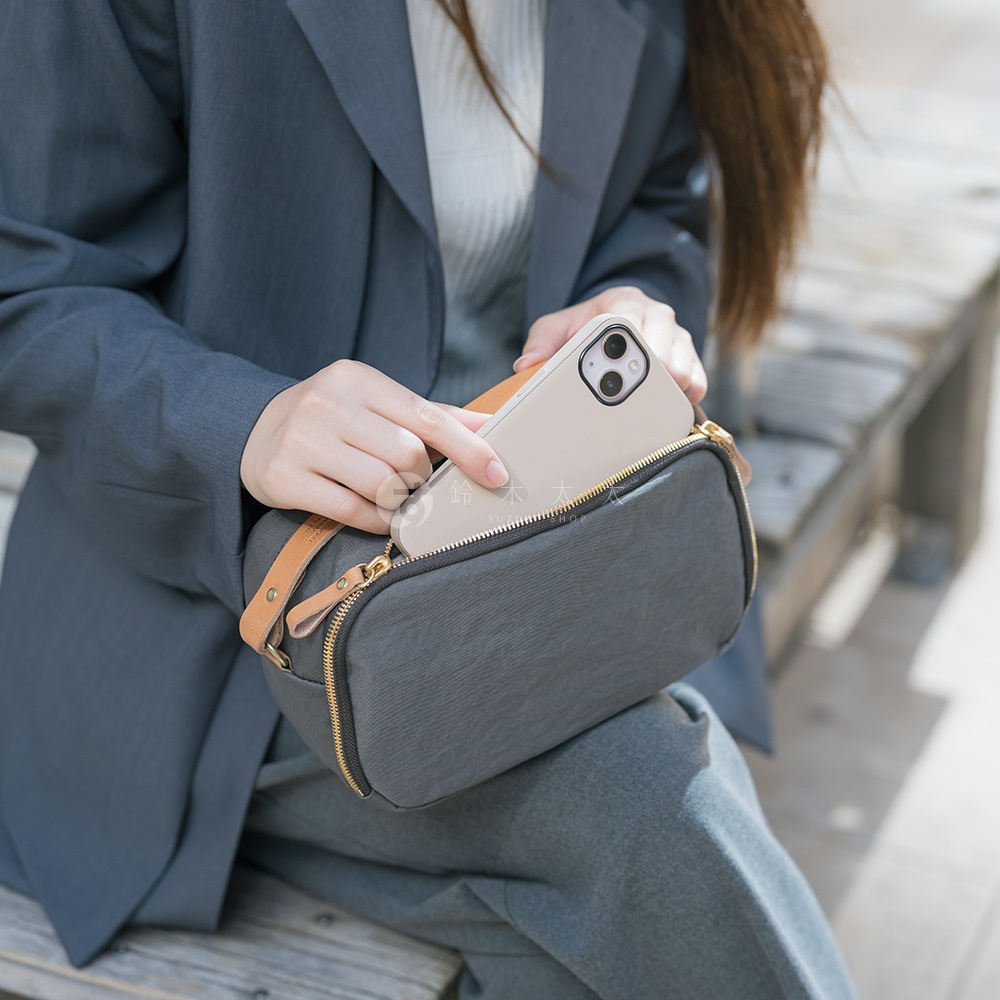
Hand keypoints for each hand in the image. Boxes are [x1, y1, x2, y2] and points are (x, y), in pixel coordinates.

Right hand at [240, 360, 508, 532]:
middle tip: (415, 483)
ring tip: (395, 499)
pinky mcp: (283, 478)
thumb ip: (432, 415)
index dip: (468, 448)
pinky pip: (351, 510)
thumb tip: (490, 423)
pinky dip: (375, 520)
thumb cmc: (332, 419)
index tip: (497, 474)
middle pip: (407, 454)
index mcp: (358, 379)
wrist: (252, 430)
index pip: (426, 416)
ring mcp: (302, 441)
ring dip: (400, 501)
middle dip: (421, 477)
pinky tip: (377, 515)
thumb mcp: (375, 404)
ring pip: (381, 484)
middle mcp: (328, 404)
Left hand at [514, 286, 706, 403]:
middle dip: (654, 367)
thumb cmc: (584, 328)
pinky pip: (698, 382)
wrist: (610, 329)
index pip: (633, 318)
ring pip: (687, 363)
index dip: (630, 341)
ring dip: (672, 383)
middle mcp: (657, 317)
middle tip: (637, 388)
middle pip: (667, 341)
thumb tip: (525, 366)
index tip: (620, 362)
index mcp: (625, 303)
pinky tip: (668, 408)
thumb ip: (541, 341)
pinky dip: (687, 396)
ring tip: (653, 401)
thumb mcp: (556, 328)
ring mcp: (677, 339)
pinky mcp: (690, 361)